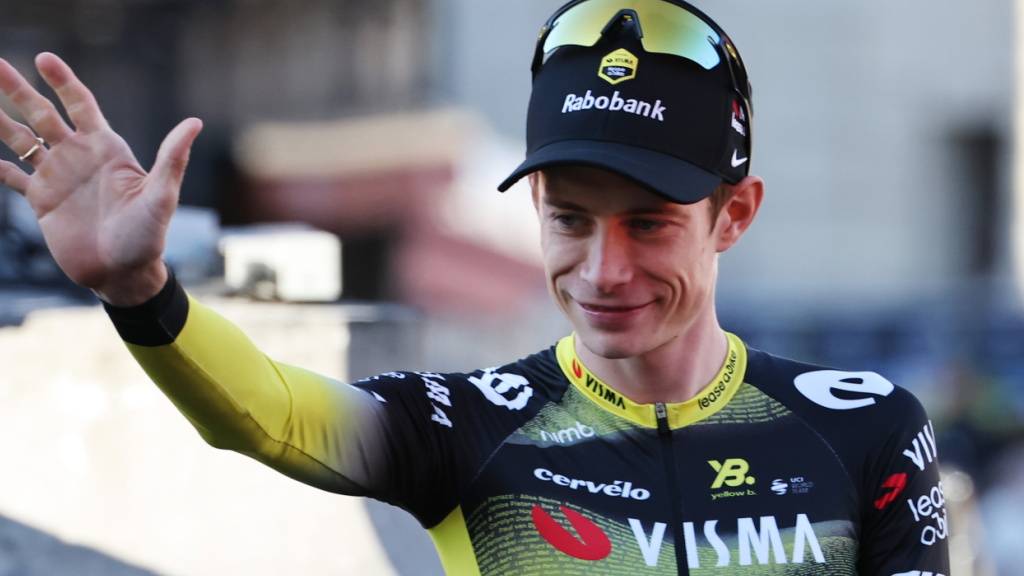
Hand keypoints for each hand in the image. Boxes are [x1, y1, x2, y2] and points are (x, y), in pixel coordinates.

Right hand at [0, 52, 202, 304]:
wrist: (124, 274)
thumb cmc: (148, 236)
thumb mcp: (162, 196)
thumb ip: (172, 159)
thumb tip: (195, 123)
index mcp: (106, 149)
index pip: (81, 105)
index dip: (63, 81)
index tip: (44, 59)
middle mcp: (78, 157)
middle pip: (42, 114)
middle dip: (18, 89)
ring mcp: (57, 177)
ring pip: (21, 138)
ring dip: (0, 118)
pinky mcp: (42, 201)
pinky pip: (13, 176)